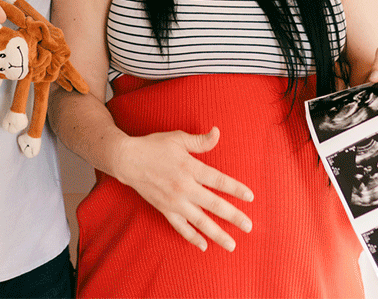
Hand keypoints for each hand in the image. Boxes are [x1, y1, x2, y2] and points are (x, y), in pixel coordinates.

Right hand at [112, 127, 253, 251]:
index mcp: (190, 167)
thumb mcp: (177, 138)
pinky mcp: (165, 209)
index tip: (250, 197)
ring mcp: (174, 201)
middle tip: (249, 226)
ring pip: (200, 221)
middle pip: (214, 205)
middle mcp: (184, 187)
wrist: (127, 160)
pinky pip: (180, 226)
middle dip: (233, 216)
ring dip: (217, 233)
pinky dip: (192, 237)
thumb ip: (200, 141)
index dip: (235, 189)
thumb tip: (218, 132)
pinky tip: (204, 245)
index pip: (218, 180)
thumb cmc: (153, 146)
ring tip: (232, 244)